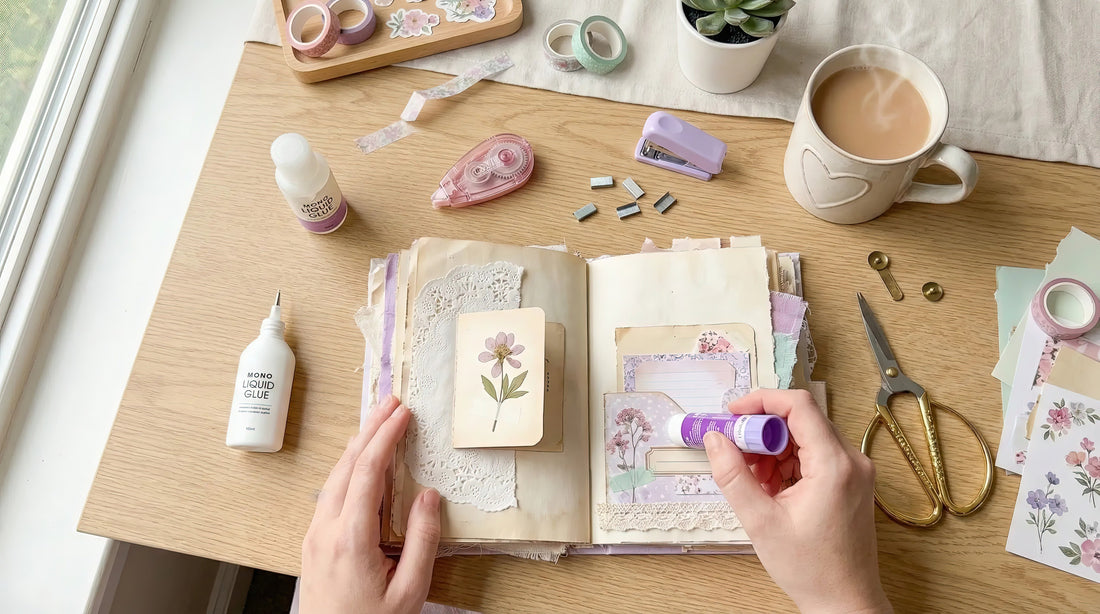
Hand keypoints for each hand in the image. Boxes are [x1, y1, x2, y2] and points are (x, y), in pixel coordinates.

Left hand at [300, 396, 440, 613]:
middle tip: (390, 402)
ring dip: (356, 447)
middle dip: (369, 430)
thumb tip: (429, 496)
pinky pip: (329, 494)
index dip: (385, 437)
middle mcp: (325, 531)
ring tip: (377, 423)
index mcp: (350, 538)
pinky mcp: (313, 545)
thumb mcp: (410, 591)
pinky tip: (359, 464)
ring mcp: (314, 537)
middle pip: (346, 466)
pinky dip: (348, 469)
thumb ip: (423, 541)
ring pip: (333, 478)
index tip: (402, 412)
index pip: (367, 472)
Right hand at [703, 390, 891, 613]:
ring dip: (772, 449)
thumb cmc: (812, 570)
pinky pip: (813, 455)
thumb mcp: (760, 522)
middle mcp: (852, 461)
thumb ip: (733, 476)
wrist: (845, 603)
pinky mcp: (850, 481)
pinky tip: (769, 487)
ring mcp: (854, 471)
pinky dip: (787, 463)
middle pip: (800, 420)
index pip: (799, 406)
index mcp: (834, 465)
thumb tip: (715, 439)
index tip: (732, 413)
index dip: (761, 401)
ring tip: (752, 479)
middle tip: (733, 450)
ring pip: (805, 437)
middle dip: (761, 430)